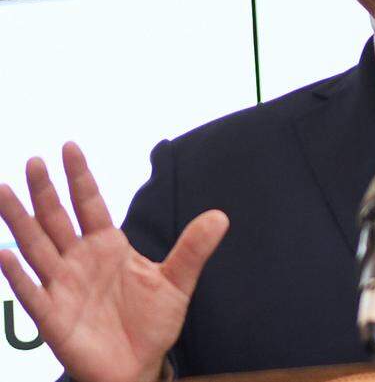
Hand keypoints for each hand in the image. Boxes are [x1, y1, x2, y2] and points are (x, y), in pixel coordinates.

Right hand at [0, 142, 227, 381]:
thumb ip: (193, 249)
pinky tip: (5, 254)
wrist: (138, 365)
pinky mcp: (53, 317)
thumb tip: (220, 216)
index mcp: (108, 246)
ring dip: (19, 221)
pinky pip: (31, 292)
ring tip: (3, 191)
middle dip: (45, 191)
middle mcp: (80, 261)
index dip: (80, 177)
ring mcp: (63, 286)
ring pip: (35, 247)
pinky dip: (17, 274)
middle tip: (34, 160)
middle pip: (57, 218)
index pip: (90, 204)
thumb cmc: (152, 322)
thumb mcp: (177, 282)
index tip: (69, 147)